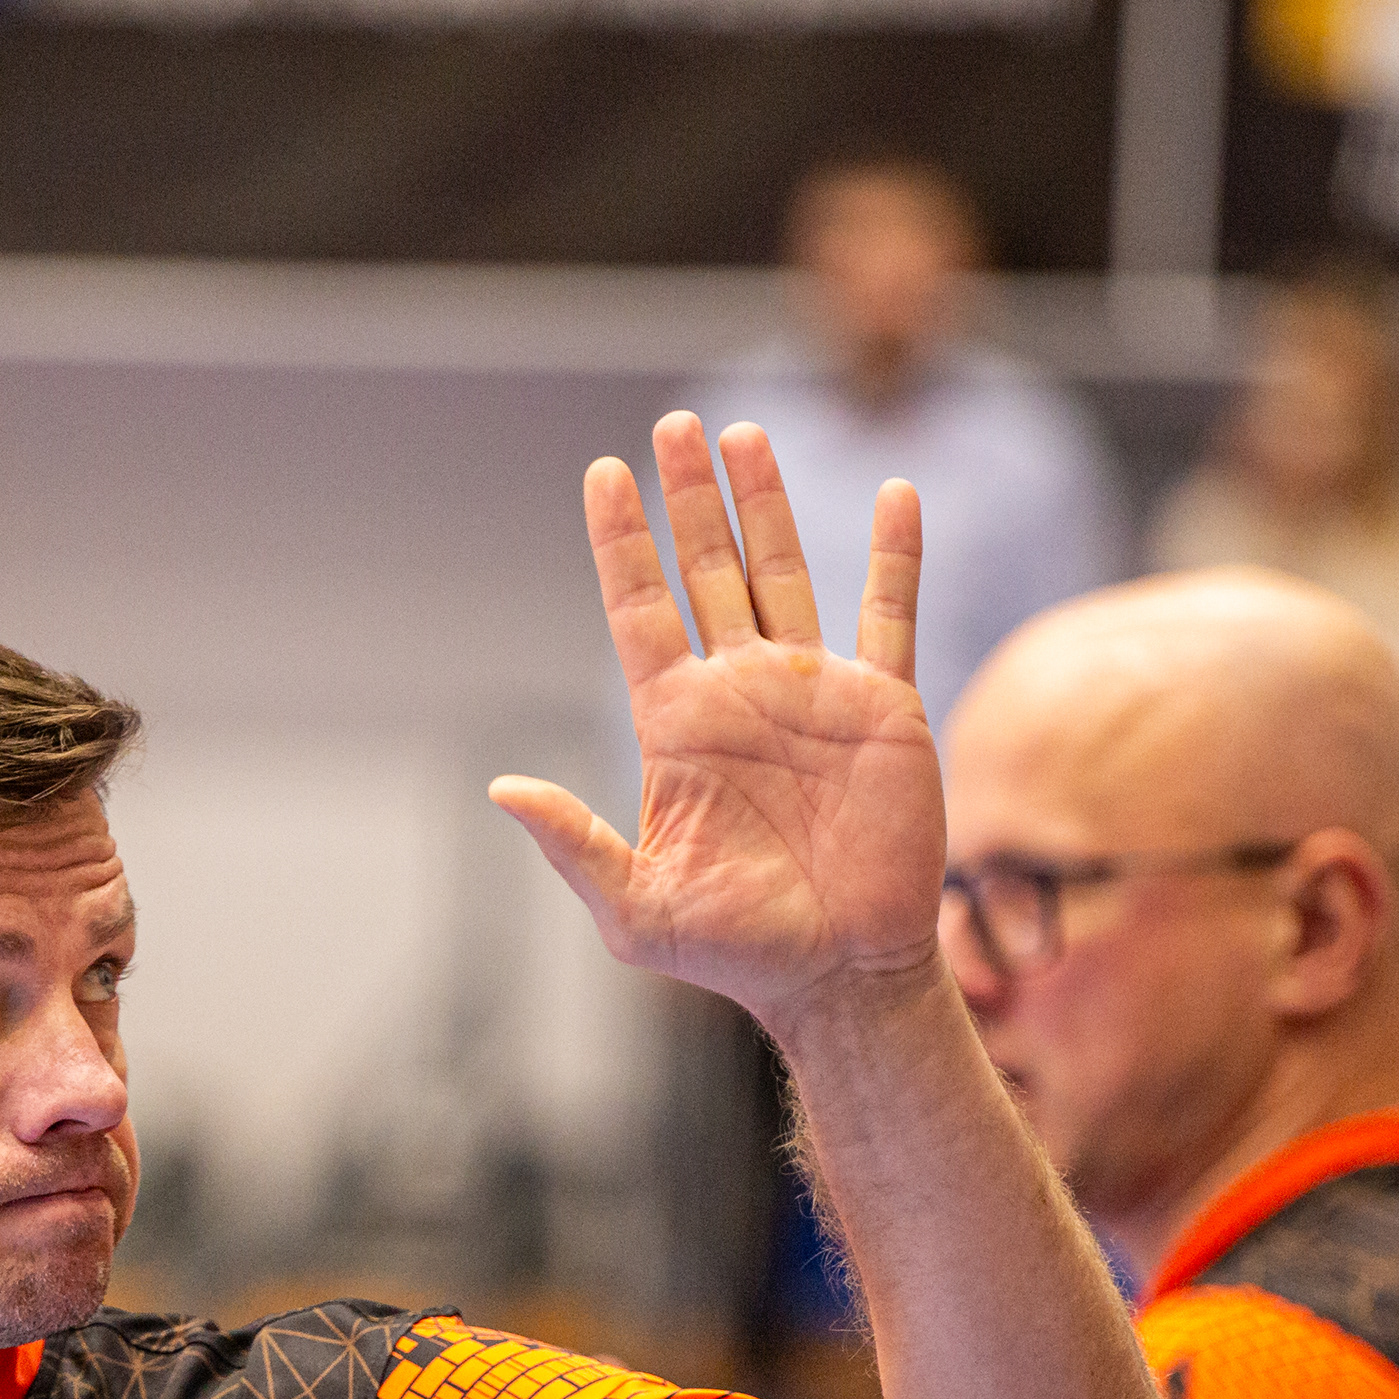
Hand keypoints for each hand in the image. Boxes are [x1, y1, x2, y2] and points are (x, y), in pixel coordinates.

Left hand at [493, 415, 944, 1037]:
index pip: (639, 610)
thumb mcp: (635, 905)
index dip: (621, 544)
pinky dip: (894, 554)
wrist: (838, 974)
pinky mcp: (883, 707)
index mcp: (678, 724)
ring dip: (765, 504)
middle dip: (689, 500)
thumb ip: (573, 842)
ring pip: (785, 573)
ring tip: (742, 433)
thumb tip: (503, 789)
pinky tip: (895, 494)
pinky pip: (890, 613)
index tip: (603, 473)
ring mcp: (813, 692)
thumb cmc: (734, 950)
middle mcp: (740, 693)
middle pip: (708, 571)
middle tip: (674, 424)